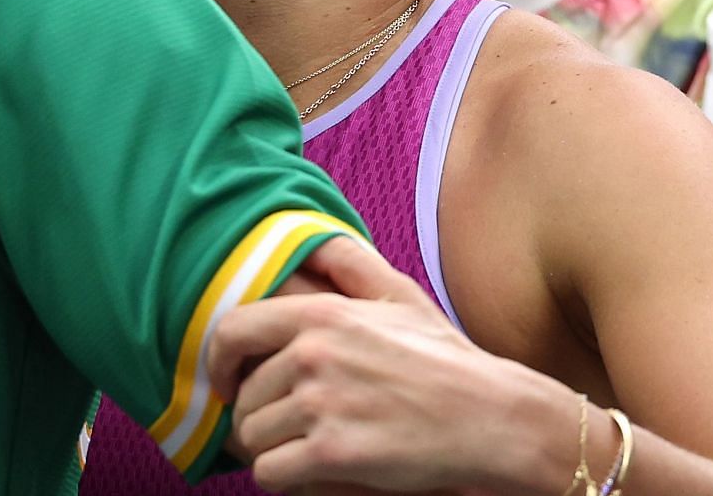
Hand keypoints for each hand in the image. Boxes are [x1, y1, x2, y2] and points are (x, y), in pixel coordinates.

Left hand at [209, 238, 527, 493]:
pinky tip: (312, 473)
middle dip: (257, 417)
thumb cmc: (447, 360)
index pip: (232, 330)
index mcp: (320, 315)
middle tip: (284, 429)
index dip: (218, 362)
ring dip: (270, 450)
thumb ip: (350, 262)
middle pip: (244, 397)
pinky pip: (271, 473)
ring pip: (252, 438)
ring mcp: (321, 404)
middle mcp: (313, 355)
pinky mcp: (333, 454)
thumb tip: (313, 240)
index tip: (227, 383)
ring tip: (301, 450)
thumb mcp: (399, 295)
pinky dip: (285, 480)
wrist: (493, 418)